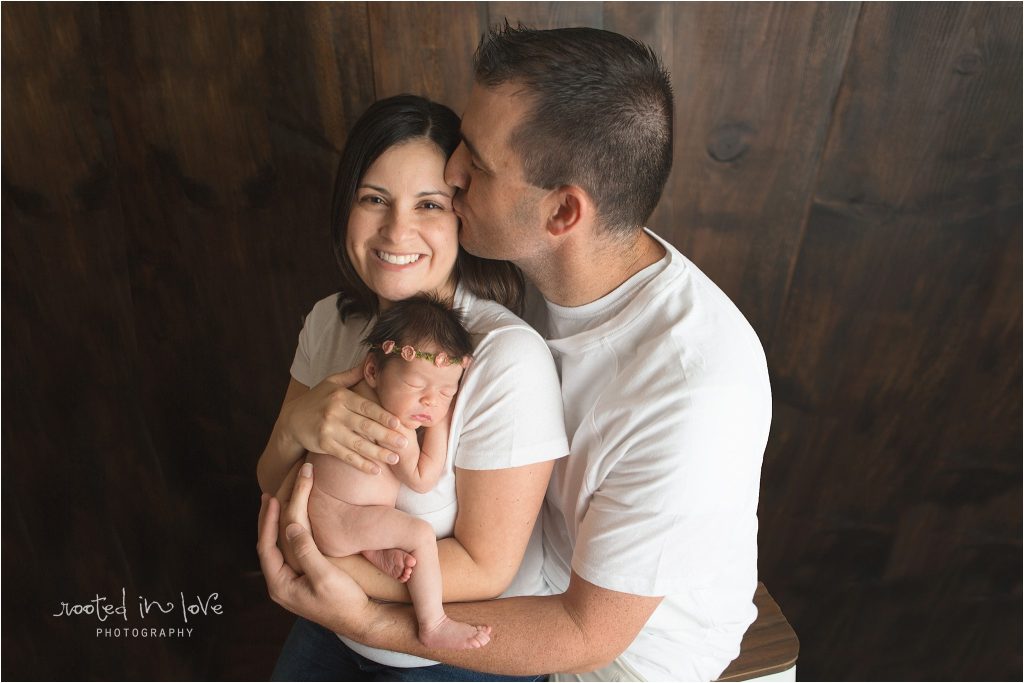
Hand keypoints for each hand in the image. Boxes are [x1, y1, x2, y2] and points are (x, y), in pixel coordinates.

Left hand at [257, 463, 375, 634]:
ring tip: (276, 504)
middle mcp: (280, 584)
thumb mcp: (324, 577)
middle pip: (267, 546)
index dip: (267, 521)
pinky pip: (288, 553)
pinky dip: (289, 535)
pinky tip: (294, 524)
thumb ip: (306, 552)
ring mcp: (290, 583)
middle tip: (268, 496)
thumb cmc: (344, 601)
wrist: (360, 620)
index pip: (266, 547)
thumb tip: (290, 526)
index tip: (272, 499)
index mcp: (280, 585)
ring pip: (277, 549)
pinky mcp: (301, 580)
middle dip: (267, 520)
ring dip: (276, 526)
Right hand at [281, 365, 407, 474]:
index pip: (366, 407)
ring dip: (377, 453)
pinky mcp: (324, 445)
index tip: (399, 423)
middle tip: (404, 443)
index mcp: (341, 396)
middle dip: (386, 436)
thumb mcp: (332, 382)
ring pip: (357, 444)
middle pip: (365, 426)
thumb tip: (371, 359)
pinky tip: (375, 469)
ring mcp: (329, 430)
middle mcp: (335, 413)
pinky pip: (346, 456)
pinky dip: (360, 463)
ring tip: (394, 459)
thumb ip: (353, 374)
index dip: (383, 416)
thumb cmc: (317, 399)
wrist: (291, 420)